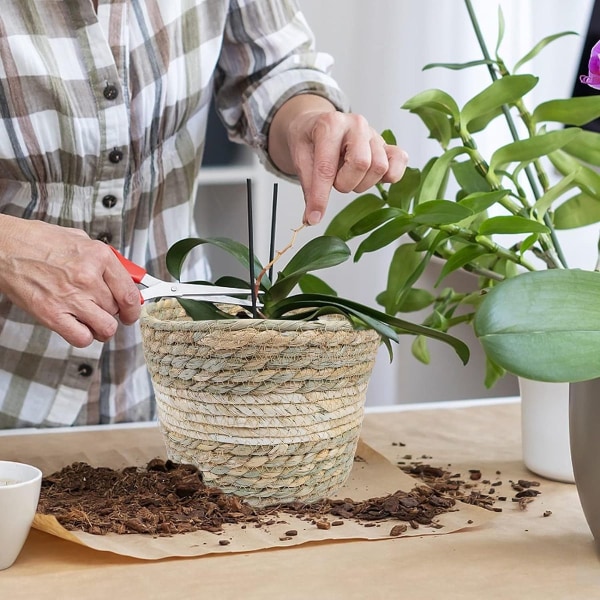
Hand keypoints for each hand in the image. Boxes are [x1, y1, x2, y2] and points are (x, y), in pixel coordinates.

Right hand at [0, 217, 140, 346]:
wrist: (4, 247)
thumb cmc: (39, 241)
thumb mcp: (80, 240)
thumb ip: (104, 260)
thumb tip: (125, 278)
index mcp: (99, 257)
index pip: (130, 293)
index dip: (134, 308)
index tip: (131, 312)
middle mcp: (88, 278)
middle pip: (116, 310)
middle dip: (112, 313)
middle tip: (102, 310)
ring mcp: (71, 297)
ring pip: (105, 328)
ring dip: (102, 328)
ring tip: (93, 322)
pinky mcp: (52, 314)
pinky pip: (82, 338)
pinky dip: (84, 337)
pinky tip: (78, 327)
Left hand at [268, 94, 407, 224]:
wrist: (318, 124)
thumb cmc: (310, 140)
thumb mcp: (299, 158)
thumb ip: (309, 187)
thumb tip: (312, 218)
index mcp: (330, 124)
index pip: (327, 167)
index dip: (320, 197)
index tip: (314, 217)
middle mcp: (356, 125)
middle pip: (361, 164)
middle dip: (345, 183)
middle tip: (335, 181)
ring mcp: (374, 134)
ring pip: (379, 167)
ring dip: (362, 182)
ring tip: (349, 176)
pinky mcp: (387, 145)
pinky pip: (400, 161)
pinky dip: (390, 176)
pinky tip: (375, 178)